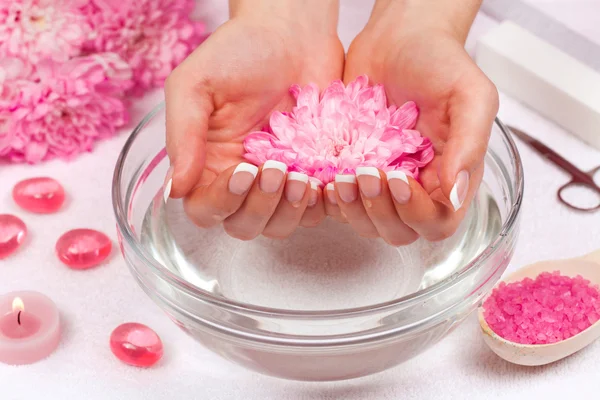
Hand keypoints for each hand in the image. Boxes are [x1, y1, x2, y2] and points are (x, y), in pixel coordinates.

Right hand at [165, 0, 342, 239]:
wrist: (292, 32)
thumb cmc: (239, 52)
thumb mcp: (195, 85)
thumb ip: (183, 136)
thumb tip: (175, 189)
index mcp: (208, 163)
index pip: (205, 209)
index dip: (222, 203)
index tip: (242, 172)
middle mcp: (242, 179)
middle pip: (243, 225)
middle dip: (260, 207)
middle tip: (277, 169)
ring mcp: (279, 180)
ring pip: (279, 225)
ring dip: (290, 210)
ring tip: (303, 176)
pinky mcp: (312, 173)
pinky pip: (316, 210)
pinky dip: (320, 203)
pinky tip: (325, 177)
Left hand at [331, 0, 497, 244]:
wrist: (397, 37)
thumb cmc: (439, 61)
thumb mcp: (470, 95)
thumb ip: (469, 145)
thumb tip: (455, 195)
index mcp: (450, 176)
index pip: (437, 222)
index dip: (416, 213)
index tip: (400, 180)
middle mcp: (418, 187)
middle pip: (399, 231)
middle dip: (379, 211)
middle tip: (366, 174)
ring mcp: (383, 181)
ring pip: (367, 222)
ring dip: (352, 208)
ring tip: (341, 176)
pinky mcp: (354, 170)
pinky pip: (341, 202)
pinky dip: (331, 197)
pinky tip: (323, 176)